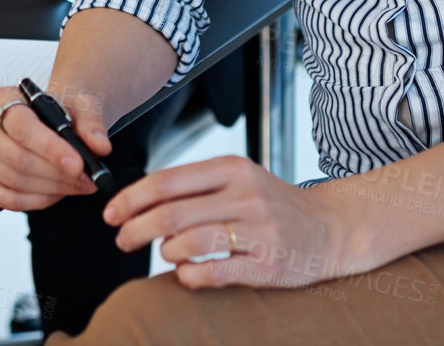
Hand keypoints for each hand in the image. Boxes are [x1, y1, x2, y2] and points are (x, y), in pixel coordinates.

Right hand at [0, 83, 107, 210]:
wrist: (53, 121)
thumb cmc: (60, 112)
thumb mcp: (82, 106)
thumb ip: (92, 123)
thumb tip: (99, 145)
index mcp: (3, 99)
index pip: (21, 126)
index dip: (50, 148)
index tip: (77, 164)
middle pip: (15, 157)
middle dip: (55, 174)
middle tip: (85, 180)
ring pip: (12, 180)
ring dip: (50, 188)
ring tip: (76, 185)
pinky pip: (6, 198)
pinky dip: (35, 201)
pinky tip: (56, 193)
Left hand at [105, 155, 353, 289]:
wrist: (331, 228)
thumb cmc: (273, 204)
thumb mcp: (238, 179)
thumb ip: (195, 186)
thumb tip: (141, 200)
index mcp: (232, 168)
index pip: (166, 181)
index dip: (131, 199)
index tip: (112, 213)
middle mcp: (245, 194)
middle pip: (171, 212)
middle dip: (135, 228)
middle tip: (121, 239)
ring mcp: (259, 230)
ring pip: (189, 241)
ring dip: (163, 251)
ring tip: (161, 254)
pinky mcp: (269, 264)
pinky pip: (216, 272)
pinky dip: (191, 275)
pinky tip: (185, 274)